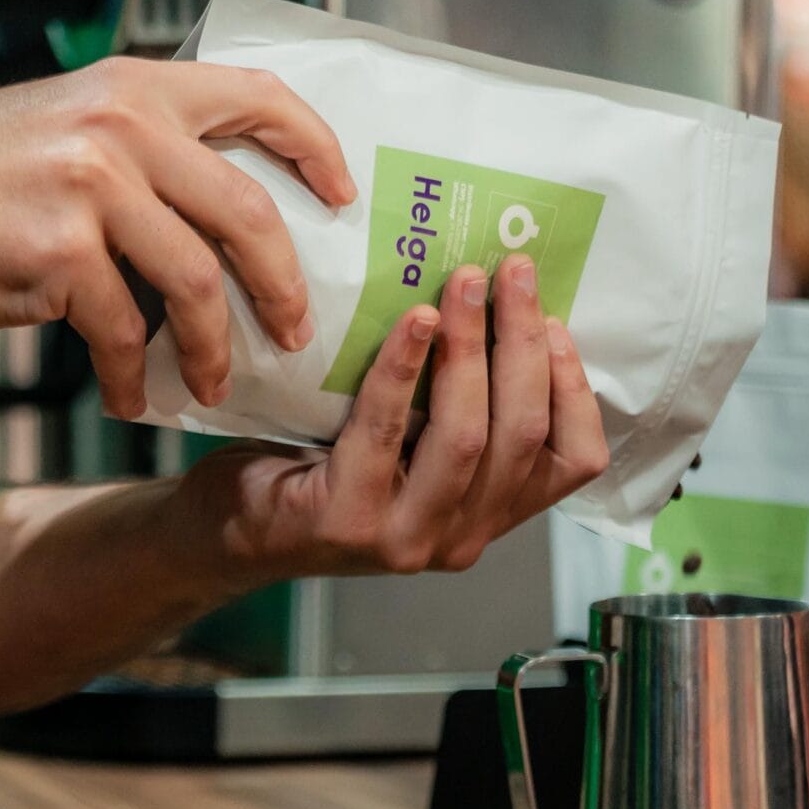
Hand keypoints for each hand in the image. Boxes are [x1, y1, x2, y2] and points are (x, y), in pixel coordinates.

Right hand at [0, 57, 354, 414]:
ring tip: (216, 383)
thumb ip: (141, 147)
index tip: (341, 194)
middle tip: (298, 330)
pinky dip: (138, 377)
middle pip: (249, 211)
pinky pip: (128, 331)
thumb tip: (224, 214)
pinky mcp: (59, 253)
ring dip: (217, 347)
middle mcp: (123, 127)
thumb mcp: (64, 123)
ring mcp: (93, 188)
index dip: (316, 146)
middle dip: (285, 285)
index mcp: (134, 88)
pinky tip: (133, 397)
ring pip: (199, 282)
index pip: (259, 96)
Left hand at [177, 254, 609, 578]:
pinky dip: (404, 366)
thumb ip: (455, 407)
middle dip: (524, 343)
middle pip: (523, 434)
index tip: (556, 320)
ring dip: (472, 347)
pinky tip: (414, 319)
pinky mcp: (351, 522)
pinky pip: (388, 427)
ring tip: (466, 282)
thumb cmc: (323, 467)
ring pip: (468, 435)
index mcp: (488, 514)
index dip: (576, 387)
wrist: (233, 526)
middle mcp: (461, 537)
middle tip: (513, 271)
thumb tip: (500, 305)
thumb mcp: (410, 445)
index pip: (573, 462)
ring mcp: (408, 537)